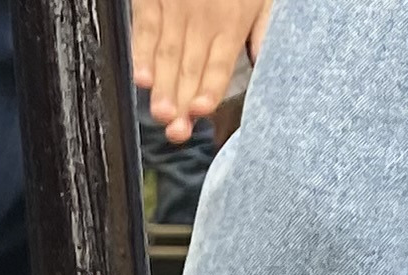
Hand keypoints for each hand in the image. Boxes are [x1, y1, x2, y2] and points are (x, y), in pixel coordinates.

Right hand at [135, 0, 263, 141]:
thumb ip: (265, 25)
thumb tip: (265, 59)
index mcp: (233, 19)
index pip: (220, 61)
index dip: (210, 86)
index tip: (202, 108)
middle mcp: (203, 16)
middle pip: (191, 65)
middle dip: (183, 99)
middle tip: (176, 129)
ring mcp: (176, 7)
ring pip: (167, 53)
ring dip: (163, 86)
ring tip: (160, 112)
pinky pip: (144, 30)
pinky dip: (141, 54)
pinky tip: (141, 78)